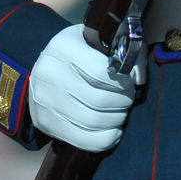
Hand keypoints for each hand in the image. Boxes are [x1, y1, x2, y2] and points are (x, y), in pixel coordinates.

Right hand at [28, 24, 136, 151]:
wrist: (42, 71)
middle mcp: (49, 73)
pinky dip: (104, 139)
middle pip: (98, 99)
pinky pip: (82, 140)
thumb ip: (125, 50)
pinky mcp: (45, 123)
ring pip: (92, 121)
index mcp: (63, 47)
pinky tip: (114, 132)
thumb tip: (138, 78)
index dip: (122, 81)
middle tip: (128, 99)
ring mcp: (44, 101)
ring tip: (121, 113)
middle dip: (122, 102)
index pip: (100, 72)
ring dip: (115, 120)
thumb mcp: (96, 39)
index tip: (130, 83)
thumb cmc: (78, 52)